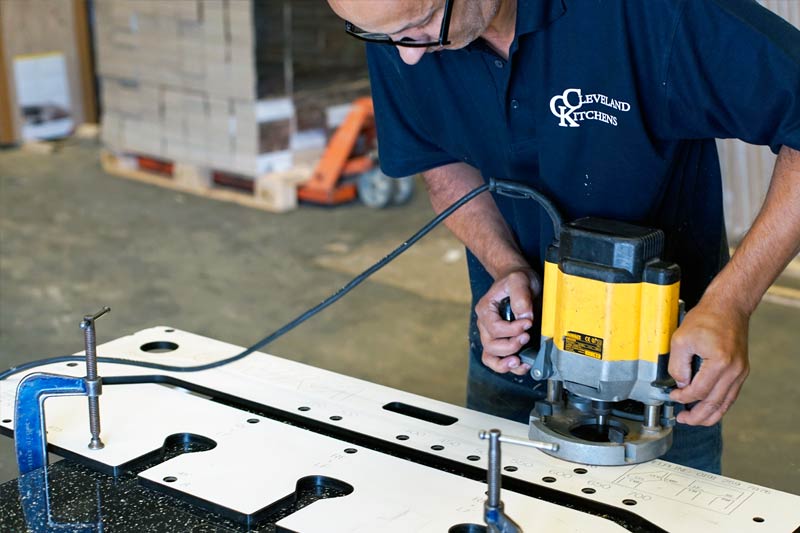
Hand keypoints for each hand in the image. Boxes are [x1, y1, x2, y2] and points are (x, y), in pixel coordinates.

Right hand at [476, 268, 540, 375]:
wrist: (518, 280)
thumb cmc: (516, 279)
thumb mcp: (519, 280)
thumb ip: (521, 296)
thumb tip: (525, 317)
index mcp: (486, 309)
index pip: (494, 328)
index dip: (512, 330)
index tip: (528, 322)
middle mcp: (485, 325)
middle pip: (491, 346)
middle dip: (511, 346)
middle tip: (527, 337)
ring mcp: (491, 336)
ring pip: (491, 357)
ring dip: (505, 363)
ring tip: (520, 361)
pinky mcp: (501, 342)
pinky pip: (497, 361)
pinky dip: (508, 367)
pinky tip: (522, 364)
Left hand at [668, 295, 749, 425]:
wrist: (728, 307)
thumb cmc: (706, 319)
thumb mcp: (681, 339)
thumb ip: (677, 365)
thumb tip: (679, 384)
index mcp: (719, 363)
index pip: (698, 391)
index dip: (682, 398)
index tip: (672, 396)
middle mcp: (734, 371)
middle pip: (714, 404)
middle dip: (696, 416)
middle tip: (682, 419)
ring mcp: (740, 372)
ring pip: (725, 403)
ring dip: (709, 415)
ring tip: (693, 419)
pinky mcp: (741, 371)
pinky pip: (730, 395)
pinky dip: (719, 405)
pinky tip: (707, 408)